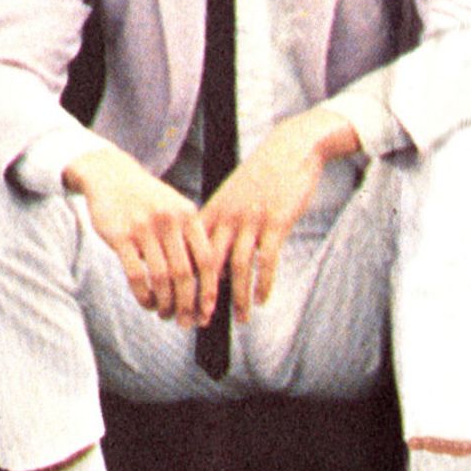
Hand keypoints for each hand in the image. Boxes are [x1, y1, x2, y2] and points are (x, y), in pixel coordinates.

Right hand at [63, 145, 217, 327]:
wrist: (110, 175)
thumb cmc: (148, 199)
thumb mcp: (176, 208)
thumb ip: (191, 238)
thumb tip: (207, 282)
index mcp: (188, 215)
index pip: (206, 259)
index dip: (209, 290)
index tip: (208, 311)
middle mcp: (168, 221)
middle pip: (184, 274)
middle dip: (187, 304)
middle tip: (185, 322)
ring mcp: (143, 228)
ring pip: (160, 278)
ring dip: (165, 303)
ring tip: (165, 314)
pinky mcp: (120, 236)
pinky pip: (136, 275)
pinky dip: (144, 295)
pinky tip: (147, 303)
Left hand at [200, 108, 359, 322]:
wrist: (289, 149)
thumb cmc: (260, 176)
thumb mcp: (232, 196)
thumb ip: (220, 224)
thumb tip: (214, 260)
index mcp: (212, 211)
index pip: (191, 253)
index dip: (184, 283)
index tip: (181, 306)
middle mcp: (227, 217)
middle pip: (209, 264)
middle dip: (203, 297)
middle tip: (200, 322)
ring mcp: (251, 219)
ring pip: (238, 267)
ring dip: (239, 297)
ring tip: (241, 318)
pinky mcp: (276, 221)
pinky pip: (267, 259)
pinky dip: (264, 283)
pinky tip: (263, 299)